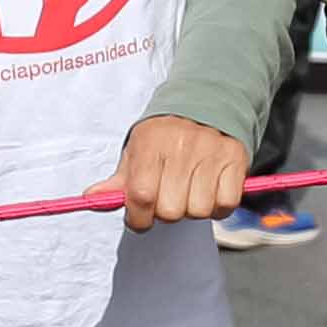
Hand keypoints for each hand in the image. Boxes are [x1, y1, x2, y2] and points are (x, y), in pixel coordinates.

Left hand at [115, 114, 251, 229]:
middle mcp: (182, 146)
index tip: (140, 220)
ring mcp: (211, 152)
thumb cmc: (163, 138)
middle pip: (171, 210)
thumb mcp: (137, 152)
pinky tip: (209, 192)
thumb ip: (117, 181)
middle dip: (165, 213)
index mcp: (151, 144)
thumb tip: (91, 198)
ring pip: (199, 211)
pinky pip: (226, 204)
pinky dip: (217, 208)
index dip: (138, 218)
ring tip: (189, 192)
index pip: (141, 196)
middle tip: (167, 199)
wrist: (203, 106)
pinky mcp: (235, 159)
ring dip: (192, 210)